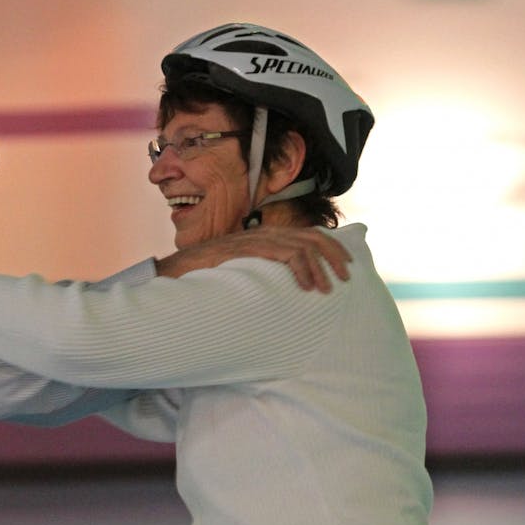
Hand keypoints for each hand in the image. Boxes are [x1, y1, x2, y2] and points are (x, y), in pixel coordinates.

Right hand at [155, 226, 350, 291]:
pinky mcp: (249, 249)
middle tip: (348, 276)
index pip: (307, 235)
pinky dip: (301, 270)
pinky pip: (285, 254)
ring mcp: (256, 240)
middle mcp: (264, 233)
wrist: (176, 271)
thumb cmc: (206, 277)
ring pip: (302, 245)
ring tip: (327, 288)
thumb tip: (284, 291)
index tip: (345, 266)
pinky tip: (307, 286)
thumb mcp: (243, 273)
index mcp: (266, 237)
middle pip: (312, 236)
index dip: (331, 248)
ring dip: (319, 268)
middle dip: (335, 255)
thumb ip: (263, 274)